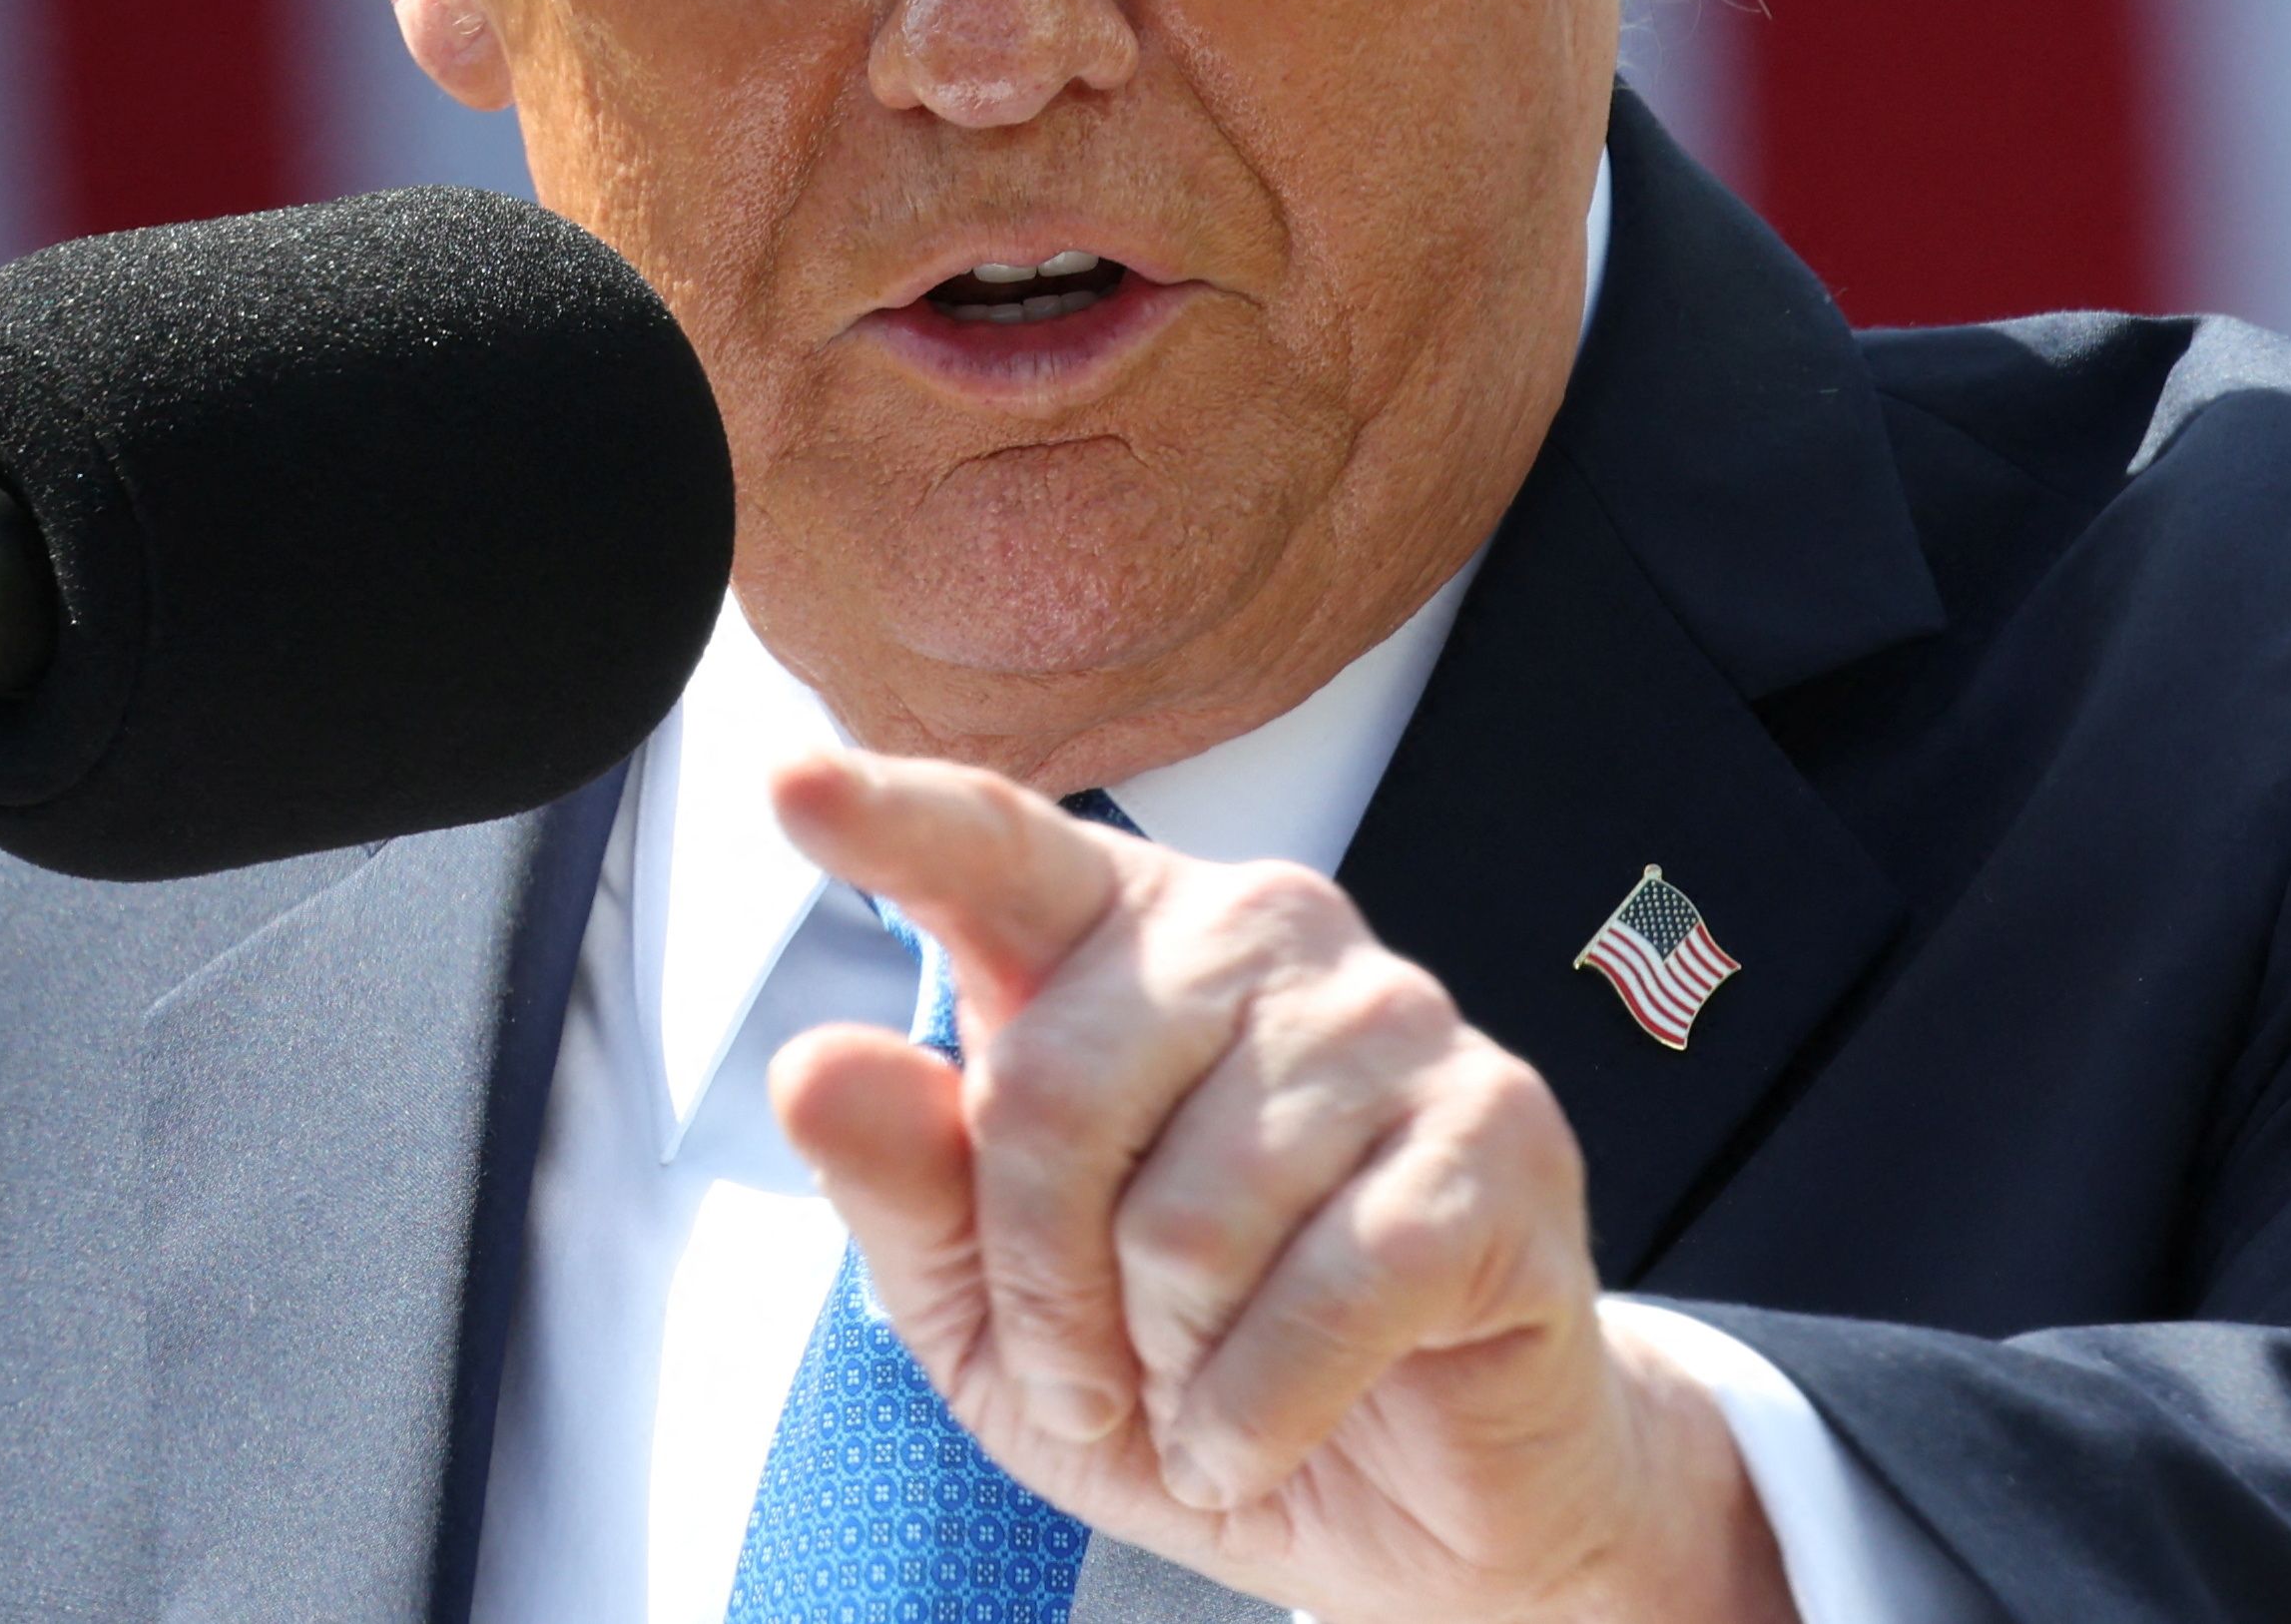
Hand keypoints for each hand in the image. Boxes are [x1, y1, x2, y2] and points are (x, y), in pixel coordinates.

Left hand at [766, 751, 1792, 1623]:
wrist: (1410, 1502)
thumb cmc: (1191, 1369)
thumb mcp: (991, 1315)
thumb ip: (906, 1184)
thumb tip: (817, 1064)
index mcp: (1123, 939)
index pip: (998, 850)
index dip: (897, 820)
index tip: (793, 787)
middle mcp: (1264, 934)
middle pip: (1056, 1088)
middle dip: (1042, 1286)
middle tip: (1090, 1374)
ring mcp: (1396, 1019)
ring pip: (1189, 1210)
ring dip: (1165, 1361)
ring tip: (1200, 1383)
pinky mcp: (1498, 1135)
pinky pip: (1322, 1293)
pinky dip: (1257, 1411)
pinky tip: (1264, 1428)